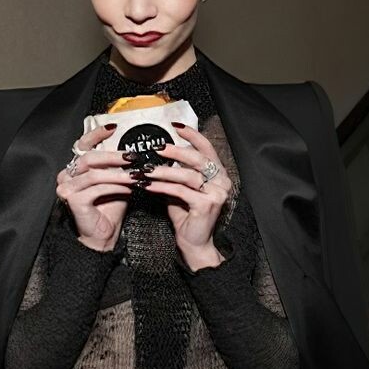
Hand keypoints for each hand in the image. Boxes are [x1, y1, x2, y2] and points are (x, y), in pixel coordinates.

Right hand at [58, 124, 138, 250]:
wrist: (103, 235)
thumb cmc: (110, 207)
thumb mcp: (117, 181)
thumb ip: (119, 166)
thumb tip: (136, 149)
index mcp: (75, 167)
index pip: (82, 144)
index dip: (97, 134)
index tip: (114, 128)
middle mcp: (67, 175)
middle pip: (89, 157)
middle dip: (114, 156)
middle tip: (133, 157)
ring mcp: (67, 187)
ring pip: (94, 173)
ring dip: (119, 173)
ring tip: (136, 175)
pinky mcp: (72, 199)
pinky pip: (97, 188)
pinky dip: (115, 187)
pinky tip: (128, 188)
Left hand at [138, 124, 230, 269]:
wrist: (195, 242)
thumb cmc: (187, 215)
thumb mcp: (182, 188)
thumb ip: (177, 172)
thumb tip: (159, 153)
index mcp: (219, 173)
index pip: (207, 148)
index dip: (192, 136)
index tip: (175, 126)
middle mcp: (222, 181)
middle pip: (198, 159)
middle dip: (176, 151)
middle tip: (157, 147)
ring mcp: (216, 194)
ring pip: (187, 175)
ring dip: (164, 170)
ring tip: (146, 169)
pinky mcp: (206, 205)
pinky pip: (180, 191)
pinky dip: (161, 187)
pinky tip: (148, 185)